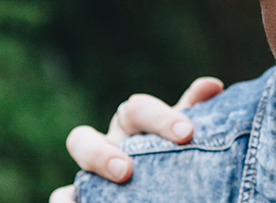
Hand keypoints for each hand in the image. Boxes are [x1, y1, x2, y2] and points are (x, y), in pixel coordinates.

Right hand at [48, 77, 223, 202]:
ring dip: (92, 165)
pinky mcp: (80, 195)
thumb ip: (199, 114)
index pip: (138, 110)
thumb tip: (213, 85)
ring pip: (76, 154)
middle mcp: (109, 142)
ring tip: (117, 179)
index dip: (161, 117)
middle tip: (128, 170)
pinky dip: (66, 200)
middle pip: (90, 135)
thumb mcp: (187, 139)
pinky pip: (63, 195)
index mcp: (135, 124)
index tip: (187, 132)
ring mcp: (91, 170)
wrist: (170, 188)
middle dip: (105, 151)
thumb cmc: (178, 157)